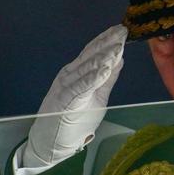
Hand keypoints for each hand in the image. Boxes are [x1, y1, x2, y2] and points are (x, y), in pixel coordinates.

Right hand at [23, 25, 126, 167]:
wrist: (51, 144)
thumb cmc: (73, 122)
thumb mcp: (97, 98)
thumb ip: (106, 80)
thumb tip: (119, 60)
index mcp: (76, 73)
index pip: (92, 53)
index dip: (107, 41)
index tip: (122, 30)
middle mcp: (69, 75)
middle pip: (90, 56)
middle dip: (107, 43)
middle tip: (122, 31)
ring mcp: (65, 87)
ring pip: (85, 69)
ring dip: (102, 57)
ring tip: (117, 47)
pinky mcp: (64, 101)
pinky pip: (79, 88)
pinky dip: (92, 78)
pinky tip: (103, 70)